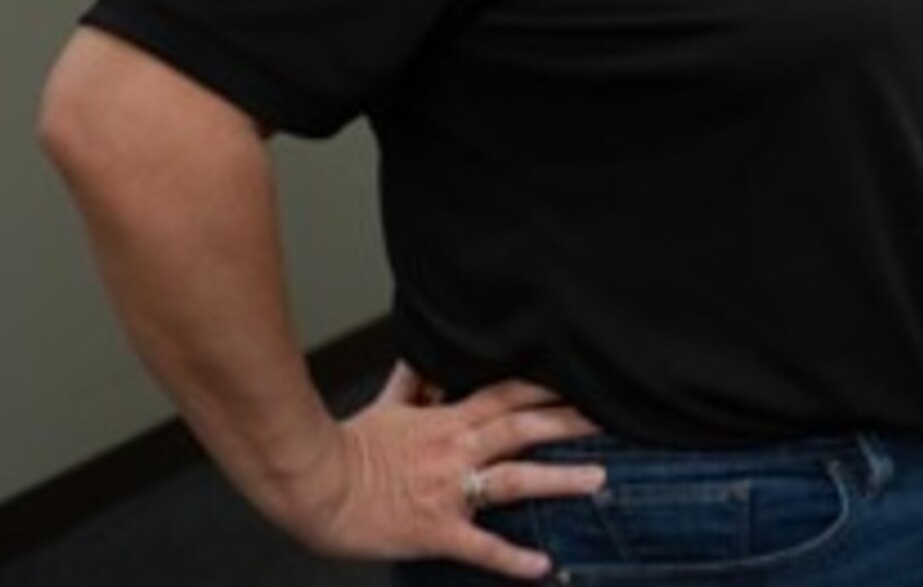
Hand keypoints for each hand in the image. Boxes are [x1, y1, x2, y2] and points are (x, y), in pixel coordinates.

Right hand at [281, 363, 605, 578]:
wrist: (312, 485)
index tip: (581, 379)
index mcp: (447, 420)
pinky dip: (512, 558)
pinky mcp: (436, 531)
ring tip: (600, 477)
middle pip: (523, 427)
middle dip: (568, 421)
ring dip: (559, 478)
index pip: (507, 393)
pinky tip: (542, 566)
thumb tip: (424, 357)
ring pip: (514, 478)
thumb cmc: (345, 448)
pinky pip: (480, 546)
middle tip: (610, 417)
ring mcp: (449, 490)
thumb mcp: (385, 407)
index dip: (546, 386)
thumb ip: (412, 382)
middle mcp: (456, 450)